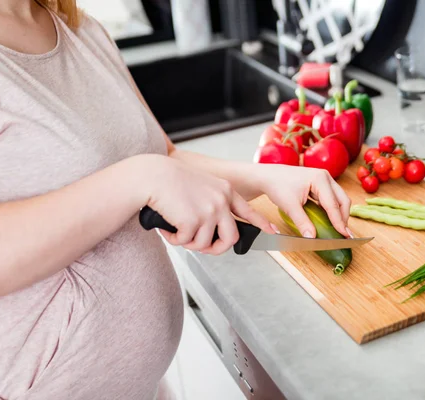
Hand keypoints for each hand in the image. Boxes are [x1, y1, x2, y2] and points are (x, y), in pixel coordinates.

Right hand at [143, 155, 274, 254]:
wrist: (152, 175)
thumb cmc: (170, 181)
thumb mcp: (200, 186)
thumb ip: (212, 203)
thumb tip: (214, 231)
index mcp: (225, 191)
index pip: (248, 210)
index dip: (260, 223)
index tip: (272, 231)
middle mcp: (221, 201)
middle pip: (230, 238)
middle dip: (216, 249)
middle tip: (201, 247)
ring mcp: (209, 211)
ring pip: (205, 244)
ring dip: (189, 243)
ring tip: (176, 231)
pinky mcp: (193, 220)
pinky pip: (186, 242)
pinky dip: (174, 240)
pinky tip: (167, 228)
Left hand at [254, 164, 351, 237]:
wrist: (269, 176)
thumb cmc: (278, 186)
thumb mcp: (290, 206)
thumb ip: (302, 222)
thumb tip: (312, 237)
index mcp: (320, 179)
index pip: (333, 205)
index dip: (339, 222)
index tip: (345, 235)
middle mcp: (325, 177)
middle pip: (342, 200)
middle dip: (343, 217)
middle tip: (343, 234)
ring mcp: (324, 179)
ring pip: (339, 199)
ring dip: (339, 214)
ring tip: (338, 229)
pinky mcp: (320, 184)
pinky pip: (332, 198)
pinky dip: (333, 210)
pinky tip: (330, 220)